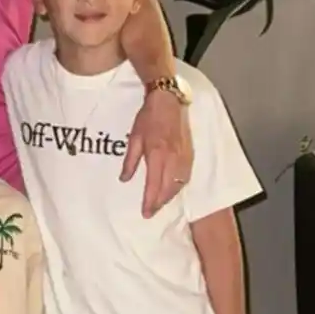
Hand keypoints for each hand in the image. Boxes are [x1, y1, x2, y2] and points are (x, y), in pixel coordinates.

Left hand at [121, 90, 193, 217]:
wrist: (168, 100)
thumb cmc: (148, 117)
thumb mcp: (134, 138)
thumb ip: (130, 161)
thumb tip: (124, 179)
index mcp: (157, 154)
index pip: (154, 185)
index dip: (150, 202)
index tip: (145, 213)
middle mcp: (173, 158)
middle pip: (168, 189)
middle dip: (159, 203)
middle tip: (151, 212)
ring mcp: (184, 156)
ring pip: (179, 185)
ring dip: (169, 197)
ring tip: (159, 203)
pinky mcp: (190, 153)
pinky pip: (186, 176)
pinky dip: (179, 186)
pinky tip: (172, 189)